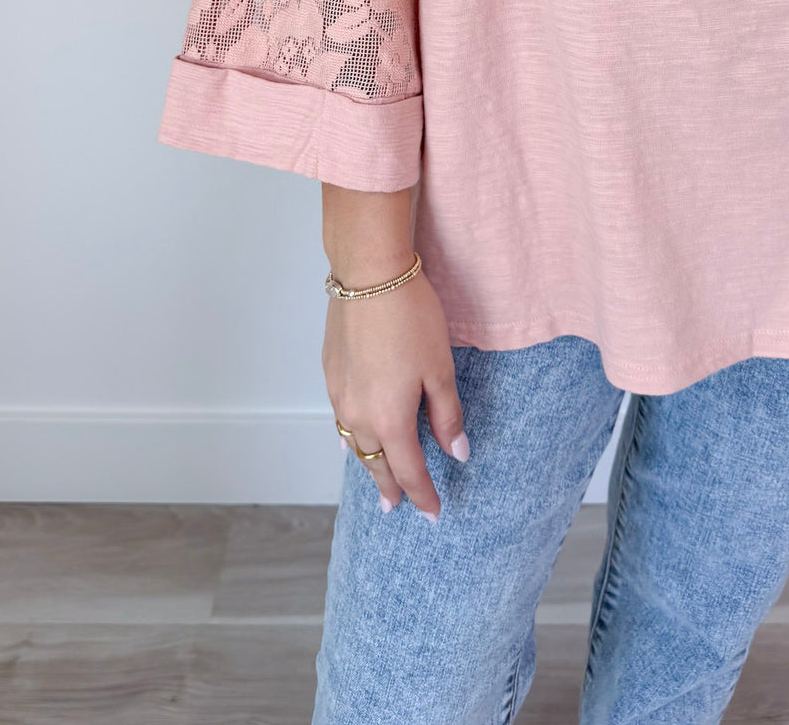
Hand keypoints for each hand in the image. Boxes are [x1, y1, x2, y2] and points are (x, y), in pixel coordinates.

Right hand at [322, 265, 468, 519]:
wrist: (368, 276)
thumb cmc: (411, 318)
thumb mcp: (440, 368)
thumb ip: (447, 415)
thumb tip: (457, 453)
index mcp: (390, 419)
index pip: (410, 471)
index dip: (423, 495)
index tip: (433, 513)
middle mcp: (358, 415)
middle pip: (376, 463)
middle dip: (390, 487)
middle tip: (397, 507)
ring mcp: (339, 395)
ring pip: (354, 443)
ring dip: (368, 463)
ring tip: (378, 477)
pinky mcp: (331, 374)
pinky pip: (341, 419)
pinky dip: (352, 436)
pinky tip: (352, 438)